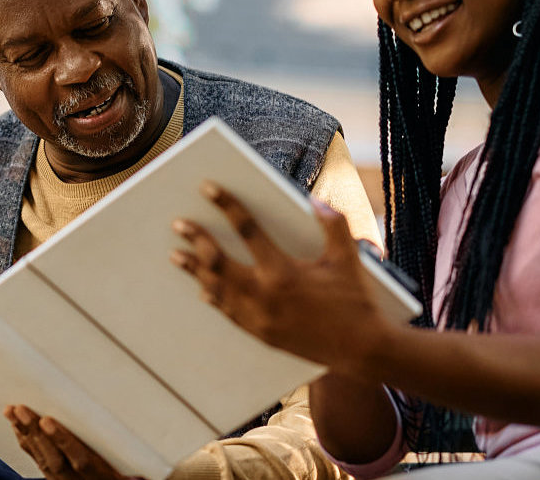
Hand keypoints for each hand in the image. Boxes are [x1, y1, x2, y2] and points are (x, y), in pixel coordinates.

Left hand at [5, 406, 144, 479]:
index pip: (81, 459)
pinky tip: (16, 426)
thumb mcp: (130, 467)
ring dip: (25, 434)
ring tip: (11, 411)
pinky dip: (25, 442)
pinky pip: (37, 461)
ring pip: (42, 460)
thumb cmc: (123, 474)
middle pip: (54, 460)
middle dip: (36, 434)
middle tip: (21, 408)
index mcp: (102, 475)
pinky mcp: (54, 478)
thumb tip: (134, 435)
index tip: (48, 420)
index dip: (63, 441)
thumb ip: (125, 453)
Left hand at [170, 181, 394, 373]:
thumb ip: (333, 225)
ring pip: (217, 289)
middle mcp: (265, 295)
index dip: (227, 205)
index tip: (207, 188)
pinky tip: (204, 289)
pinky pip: (229, 313)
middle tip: (179, 225)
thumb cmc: (356, 301)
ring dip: (196, 270)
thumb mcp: (349, 258)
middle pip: (219, 262)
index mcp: (283, 271)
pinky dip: (214, 298)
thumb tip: (315, 200)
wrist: (361, 350)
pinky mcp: (261, 335)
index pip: (247, 230)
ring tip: (177, 255)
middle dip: (197, 240)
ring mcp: (259, 318)